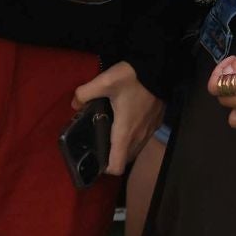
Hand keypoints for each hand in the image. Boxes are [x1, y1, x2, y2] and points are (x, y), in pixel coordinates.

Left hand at [74, 61, 162, 175]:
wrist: (160, 68)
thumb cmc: (133, 79)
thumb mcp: (104, 81)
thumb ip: (85, 93)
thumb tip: (75, 103)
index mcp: (124, 133)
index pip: (117, 166)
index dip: (105, 168)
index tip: (96, 157)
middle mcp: (139, 137)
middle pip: (125, 159)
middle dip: (113, 156)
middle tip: (100, 141)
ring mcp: (150, 130)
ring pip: (135, 149)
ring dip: (124, 146)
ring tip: (112, 130)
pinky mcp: (157, 122)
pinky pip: (143, 137)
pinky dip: (135, 135)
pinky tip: (128, 119)